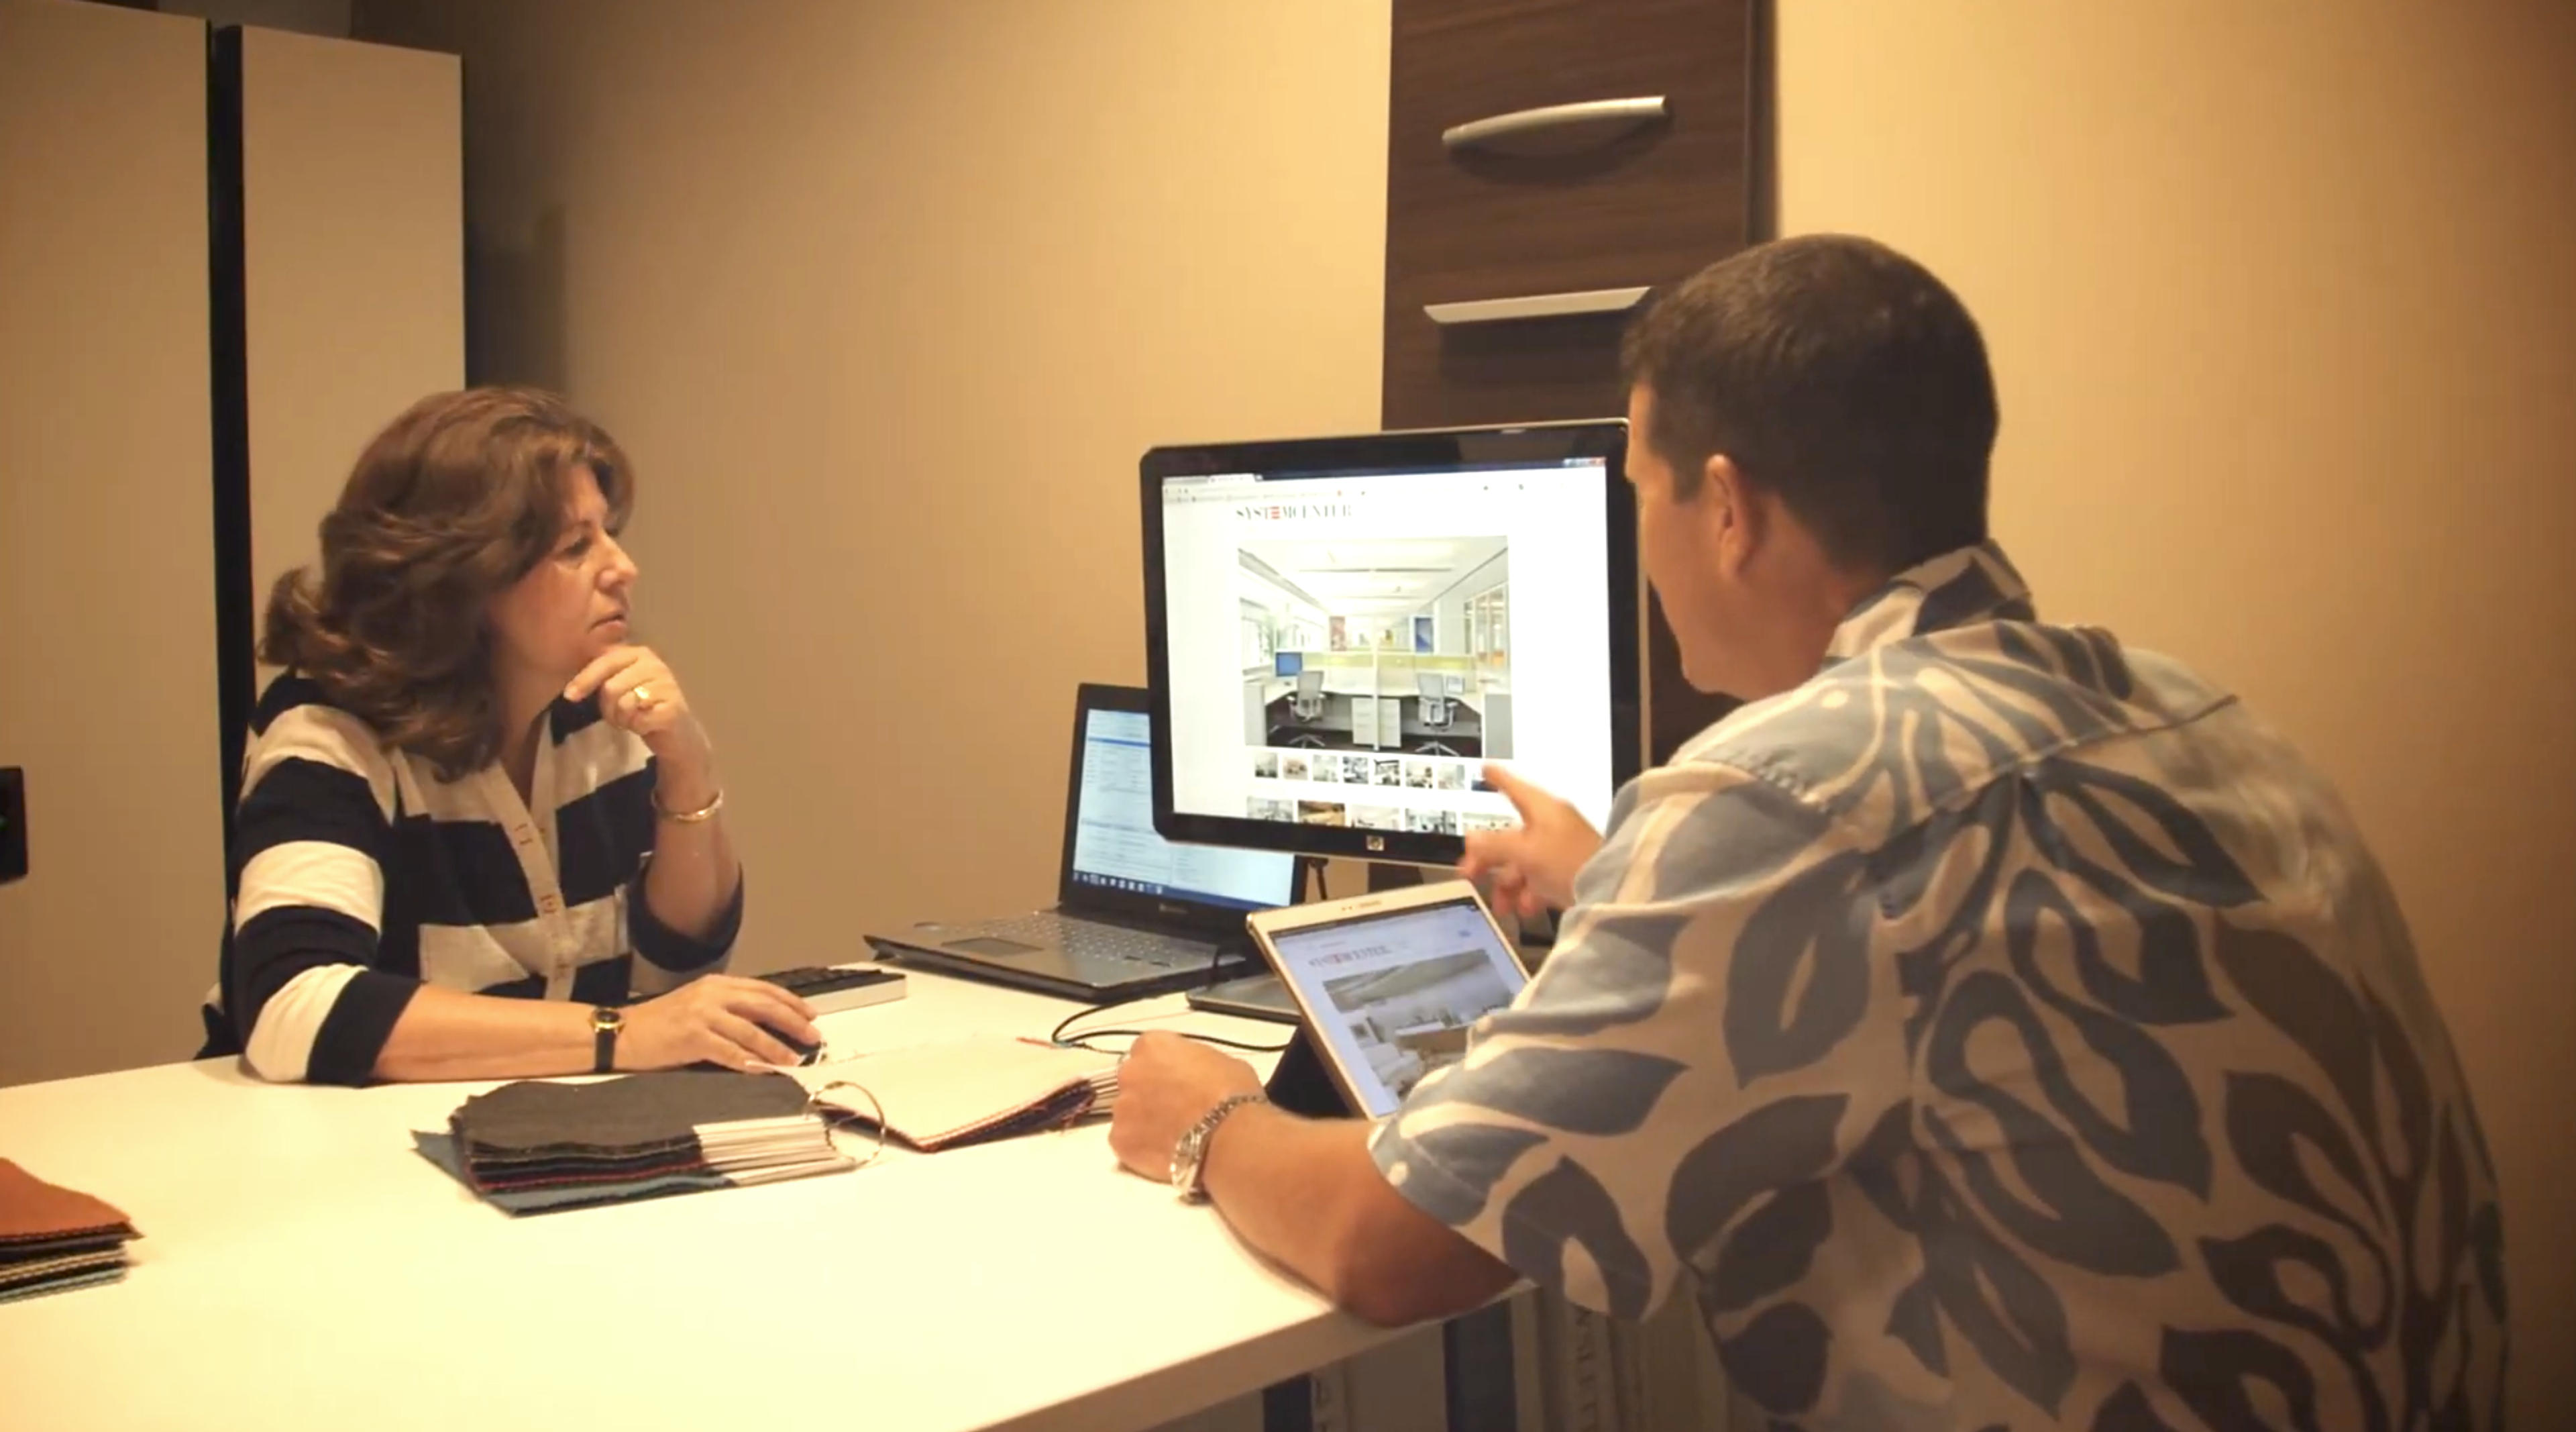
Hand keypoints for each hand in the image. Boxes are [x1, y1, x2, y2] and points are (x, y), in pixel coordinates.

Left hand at [565, 645, 709, 767]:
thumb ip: (602, 672)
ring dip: (623, 719)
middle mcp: (655, 664)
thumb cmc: (642, 707)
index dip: (585, 679)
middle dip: (608, 708)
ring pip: (624, 704)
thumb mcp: (620, 683)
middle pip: (611, 687)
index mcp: (640, 653)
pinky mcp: (673, 708)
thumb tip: (572, 669)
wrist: (677, 732)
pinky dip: (637, 727)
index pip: (605, 662)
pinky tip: (646, 725)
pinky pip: (639, 720)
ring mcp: (667, 685)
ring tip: (632, 719)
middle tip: (618, 716)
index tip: (570, 696)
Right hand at [617, 974, 818, 1071]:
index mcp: (716, 984)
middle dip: (792, 1021)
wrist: (623, 1033)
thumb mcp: (697, 1004)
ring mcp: (702, 1016)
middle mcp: (712, 995)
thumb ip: (728, 1008)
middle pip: (763, 1005)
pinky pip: (729, 1052)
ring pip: (750, 1031)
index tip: (810, 1014)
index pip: (762, 989)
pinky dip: (750, 1062)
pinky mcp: (693, 1038)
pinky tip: (765, 1070)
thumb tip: (765, 1023)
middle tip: (813, 1035)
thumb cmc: (661, 1023)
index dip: (790, 1002)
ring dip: (776, 1047)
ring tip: (794, 1059)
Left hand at [1107, 1031, 1264, 1182]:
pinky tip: (1164, 1152)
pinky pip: (1127, 1142)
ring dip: (1144, 1120)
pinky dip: (1141, 1147)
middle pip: (1134, 1079)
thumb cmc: (1231, 1093)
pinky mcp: (1120, 1141)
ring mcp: (1121, 1109)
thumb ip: (1194, 1063)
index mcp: (1152, 1046)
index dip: (1164, 1067)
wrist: (1228, 1137)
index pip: (1149, 1051)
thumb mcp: (1220, 1061)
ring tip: (1171, 1135)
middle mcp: (1129, 1072)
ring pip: (1128, 1112)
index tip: (1178, 1079)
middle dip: (1149, 1091)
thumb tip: (1194, 1075)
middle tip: (1173, 1107)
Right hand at [1458, 764, 1602, 917]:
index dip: (1498, 778)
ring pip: (1523, 861)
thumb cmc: (1567, 861)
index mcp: (1543, 809)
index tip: (1484, 769)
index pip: (1515, 787)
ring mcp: (1560, 850)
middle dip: (1489, 857)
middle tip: (1469, 872)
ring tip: (1501, 905)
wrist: (1610, 890)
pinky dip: (1528, 893)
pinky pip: (1540, 879)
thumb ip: (1494, 845)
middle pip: (1511, 834)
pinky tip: (1523, 909)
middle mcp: (1551, 825)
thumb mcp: (1524, 851)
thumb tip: (1471, 838)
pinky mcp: (1568, 873)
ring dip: (1507, 883)